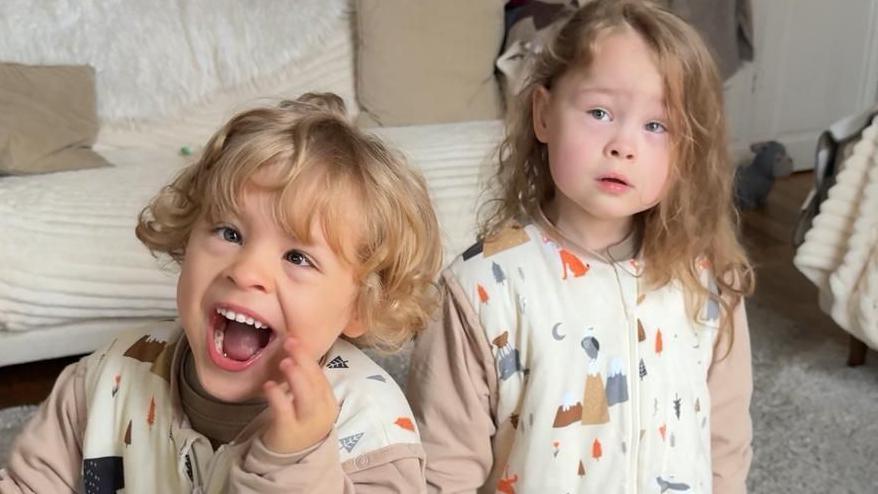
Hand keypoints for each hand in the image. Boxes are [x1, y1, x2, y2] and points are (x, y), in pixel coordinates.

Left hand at [261, 337, 338, 453]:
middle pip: (316, 383)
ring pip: (306, 397)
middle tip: (290, 342)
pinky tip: (268, 385)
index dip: (309, 357)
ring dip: (295, 376)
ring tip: (284, 361)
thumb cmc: (299, 423)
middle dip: (304, 360)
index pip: (321, 376)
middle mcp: (322, 412)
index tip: (296, 338)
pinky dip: (277, 396)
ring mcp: (307, 423)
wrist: (290, 458)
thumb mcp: (309, 404)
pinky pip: (284, 411)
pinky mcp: (289, 432)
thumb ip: (306, 383)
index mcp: (328, 402)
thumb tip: (295, 352)